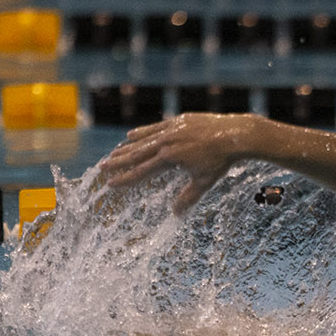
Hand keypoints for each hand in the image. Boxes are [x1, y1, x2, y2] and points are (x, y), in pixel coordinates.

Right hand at [102, 113, 250, 214]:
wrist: (234, 134)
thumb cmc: (220, 160)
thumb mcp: (203, 181)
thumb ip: (188, 197)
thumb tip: (176, 215)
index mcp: (170, 159)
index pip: (142, 172)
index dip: (125, 179)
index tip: (111, 184)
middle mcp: (166, 142)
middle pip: (136, 155)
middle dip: (118, 163)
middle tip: (101, 168)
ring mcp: (171, 130)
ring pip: (143, 140)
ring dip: (126, 148)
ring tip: (112, 154)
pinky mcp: (177, 121)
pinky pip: (155, 127)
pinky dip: (142, 132)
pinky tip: (130, 135)